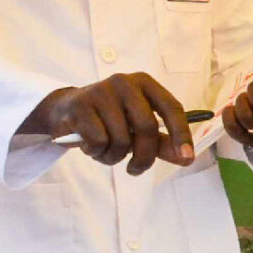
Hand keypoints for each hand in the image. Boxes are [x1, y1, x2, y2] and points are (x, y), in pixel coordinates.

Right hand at [25, 74, 193, 173]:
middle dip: (144, 156)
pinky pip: (98, 142)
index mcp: (145, 84)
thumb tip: (186, 158)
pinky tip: (89, 146)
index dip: (181, 134)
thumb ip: (162, 142)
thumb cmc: (109, 120)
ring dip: (114, 156)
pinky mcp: (80, 106)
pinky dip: (96, 152)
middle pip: (146, 127)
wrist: (65, 110)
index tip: (187, 158)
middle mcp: (124, 82)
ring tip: (105, 151)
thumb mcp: (137, 128)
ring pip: (121, 139)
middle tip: (136, 169)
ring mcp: (101, 91)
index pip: (171, 107)